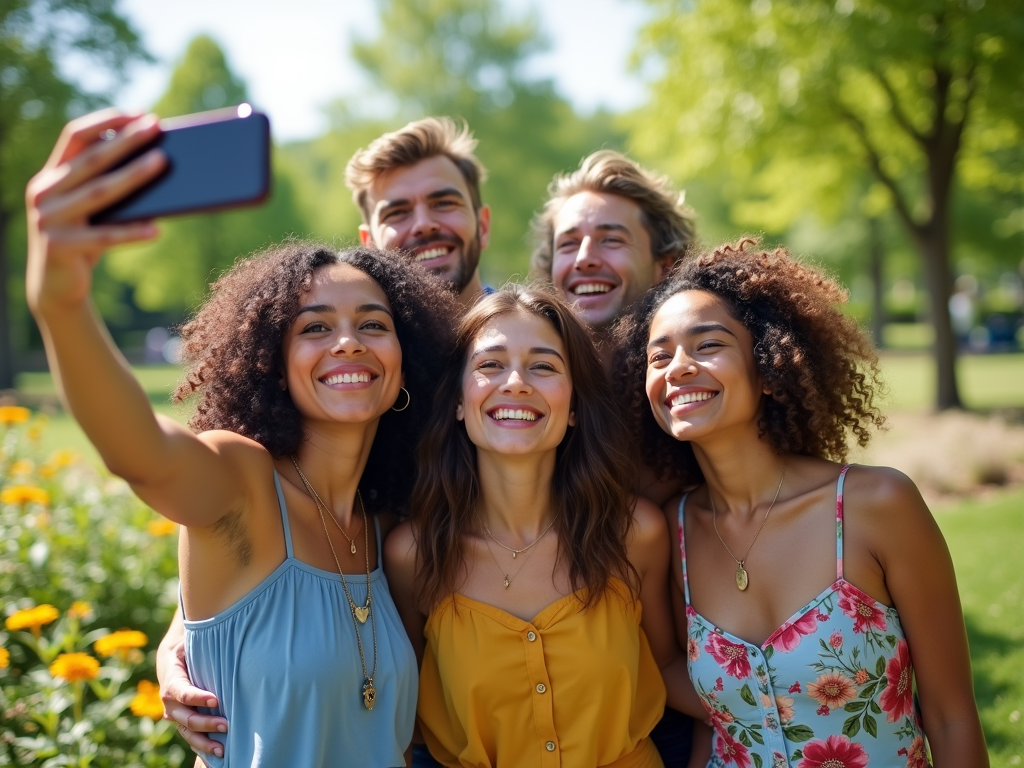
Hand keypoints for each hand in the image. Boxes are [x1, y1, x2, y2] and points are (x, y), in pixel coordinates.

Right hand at [25, 109, 165, 316]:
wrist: (56, 286)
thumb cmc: (84, 239)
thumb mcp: (93, 210)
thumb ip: (107, 185)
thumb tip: (156, 160)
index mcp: (52, 176)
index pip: (75, 137)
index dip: (106, 122)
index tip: (138, 113)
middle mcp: (44, 192)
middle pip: (92, 160)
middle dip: (126, 141)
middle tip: (156, 127)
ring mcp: (48, 219)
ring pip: (99, 193)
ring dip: (133, 176)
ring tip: (162, 163)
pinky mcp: (58, 247)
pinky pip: (103, 237)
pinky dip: (131, 233)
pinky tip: (156, 230)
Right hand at [159, 636, 226, 757]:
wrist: (172, 662)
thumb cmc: (187, 650)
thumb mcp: (189, 644)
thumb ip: (201, 646)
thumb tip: (223, 635)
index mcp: (171, 681)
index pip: (183, 692)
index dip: (198, 697)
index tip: (216, 699)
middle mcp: (170, 703)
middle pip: (187, 717)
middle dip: (206, 723)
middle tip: (226, 725)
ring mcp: (175, 716)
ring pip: (188, 732)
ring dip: (204, 742)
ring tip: (223, 749)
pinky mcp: (182, 723)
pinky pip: (190, 738)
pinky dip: (202, 747)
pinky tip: (216, 755)